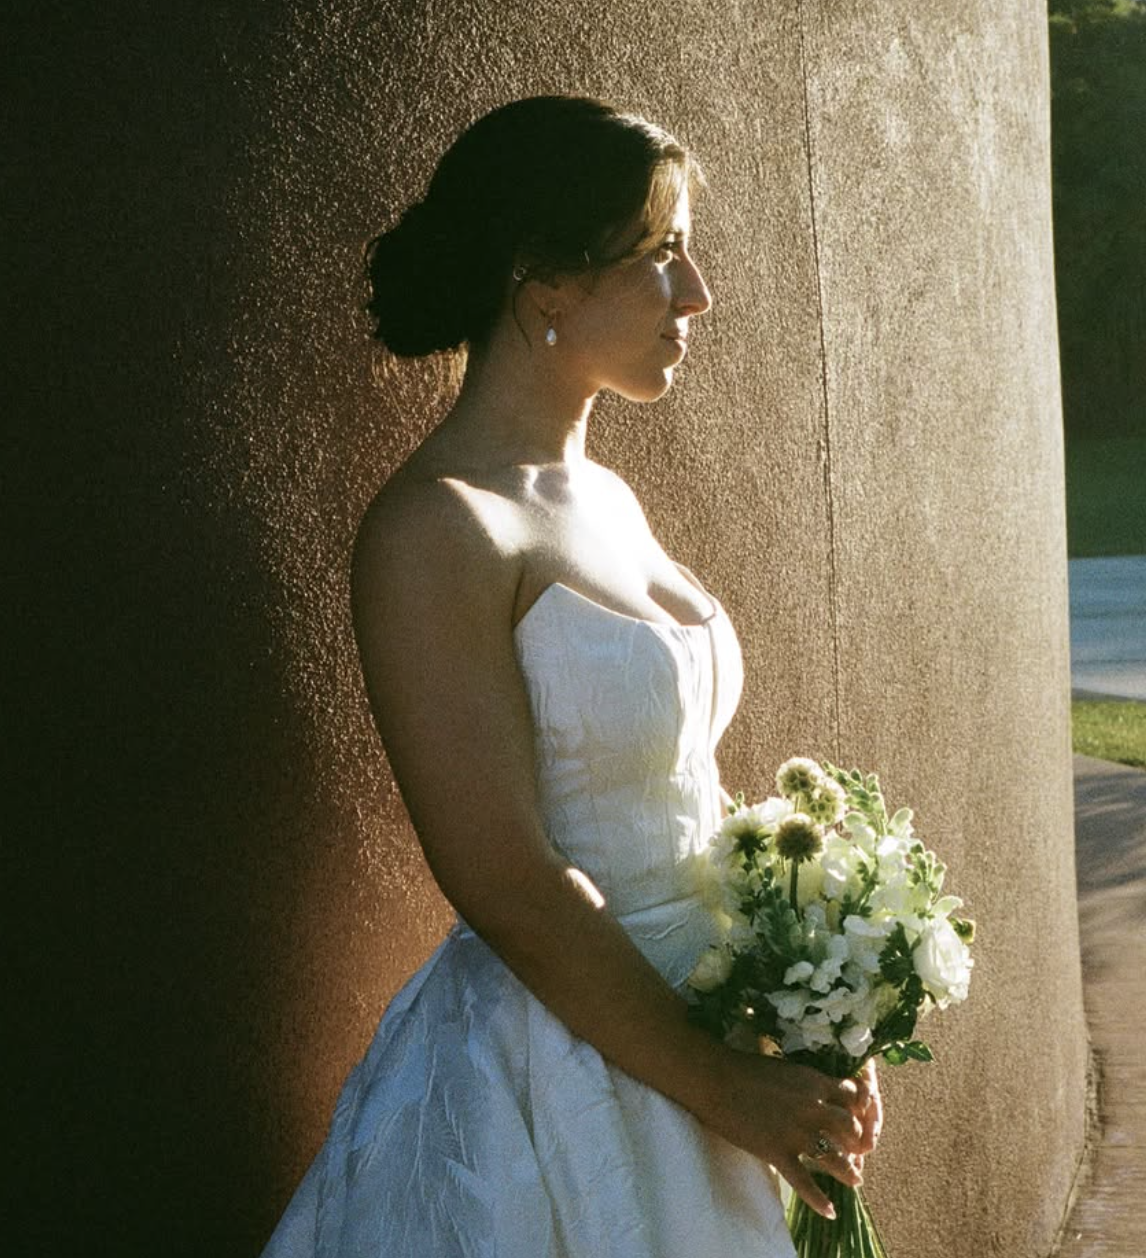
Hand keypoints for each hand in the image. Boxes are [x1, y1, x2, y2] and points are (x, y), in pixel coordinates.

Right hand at [701, 1051, 877, 1219]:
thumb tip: (815, 1092)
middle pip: (851, 1129)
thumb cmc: (745, 1069)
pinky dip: (819, 1200)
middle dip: (857, 1142)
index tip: (857, 1120)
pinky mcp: (778, 1152)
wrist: (715, 1079)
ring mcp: (796, 1132)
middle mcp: (812, 1108)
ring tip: (855, 1180)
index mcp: (814, 1082)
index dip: (859, 1111)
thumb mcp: (785, 1068)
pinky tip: (830, 1211)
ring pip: (835, 1159)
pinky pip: (805, 1182)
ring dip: (849, 1172)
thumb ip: (805, 1083)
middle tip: (857, 1152)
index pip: (852, 1099)